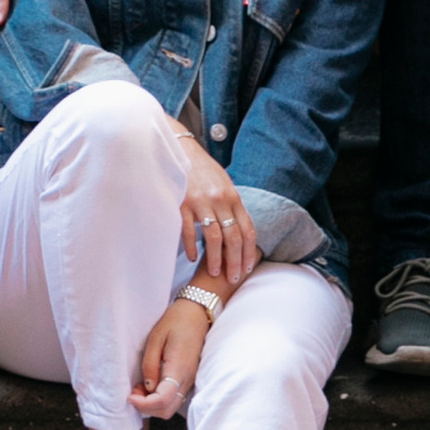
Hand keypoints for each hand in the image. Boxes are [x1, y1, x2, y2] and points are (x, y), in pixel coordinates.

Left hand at [130, 296, 212, 422]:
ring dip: (152, 404)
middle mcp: (187, 380)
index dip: (144, 404)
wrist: (196, 314)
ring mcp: (189, 381)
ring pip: (170, 407)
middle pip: (166, 410)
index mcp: (179, 369)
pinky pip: (173, 398)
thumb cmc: (175, 322)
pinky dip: (159, 399)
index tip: (130, 396)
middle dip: (146, 408)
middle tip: (133, 392)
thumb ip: (150, 365)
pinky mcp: (188, 379)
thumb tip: (147, 387)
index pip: (163, 400)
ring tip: (140, 387)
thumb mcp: (155, 339)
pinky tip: (150, 384)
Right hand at [176, 142, 258, 289]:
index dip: (249, 252)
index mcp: (233, 197)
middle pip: (233, 238)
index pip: (247, 230)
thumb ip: (231, 205)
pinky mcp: (183, 203)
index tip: (247, 268)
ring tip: (215, 272)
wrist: (180, 150)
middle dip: (235, 261)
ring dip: (215, 258)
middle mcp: (220, 200)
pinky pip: (189, 230)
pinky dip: (192, 246)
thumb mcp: (223, 184)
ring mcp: (201, 202)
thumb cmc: (203, 170)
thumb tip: (239, 229)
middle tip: (233, 278)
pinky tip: (194, 258)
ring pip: (213, 237)